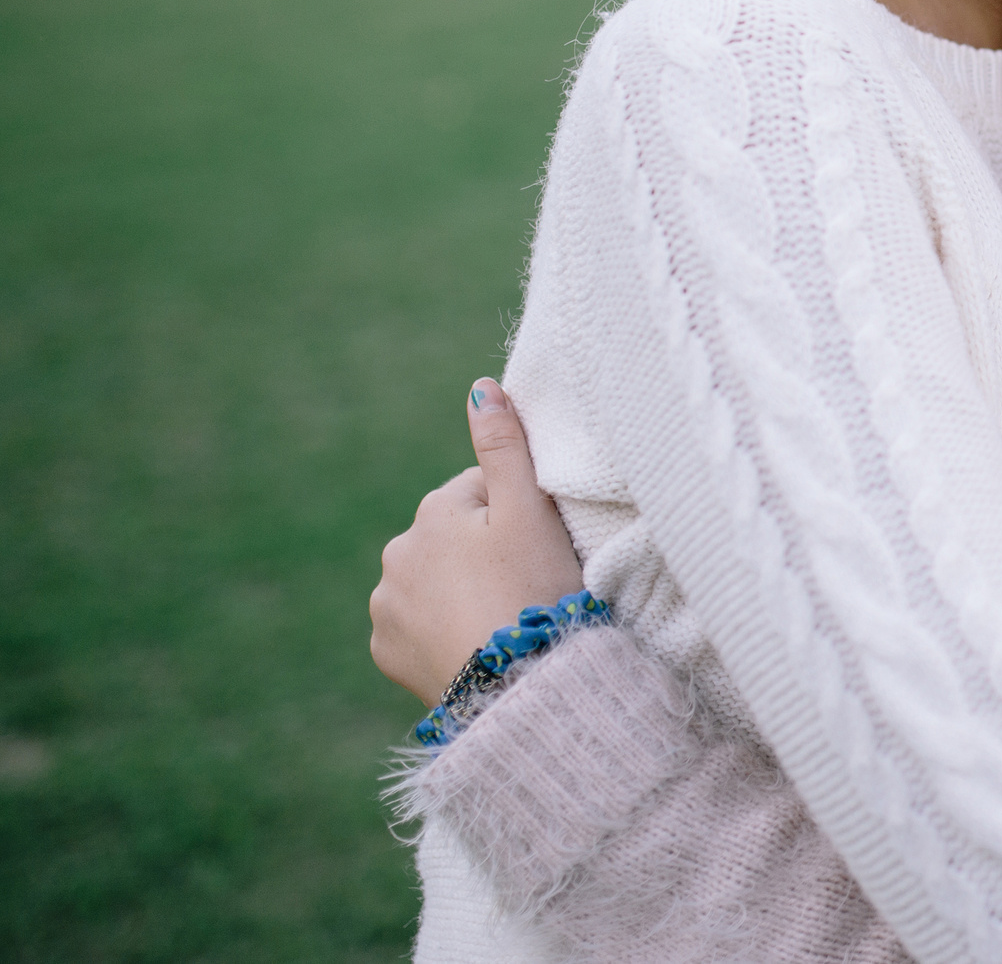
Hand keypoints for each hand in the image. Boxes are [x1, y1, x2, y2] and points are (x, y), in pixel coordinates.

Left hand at [369, 380, 586, 705]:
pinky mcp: (387, 653)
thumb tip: (480, 387)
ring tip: (504, 614)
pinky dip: (443, 630)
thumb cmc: (532, 589)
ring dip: (461, 590)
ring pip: (433, 582)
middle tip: (527, 582)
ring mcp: (386, 607)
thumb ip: (504, 445)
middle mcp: (395, 555)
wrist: (516, 687)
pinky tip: (476, 641)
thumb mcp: (530, 510)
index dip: (520, 515)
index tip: (542, 546)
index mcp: (431, 514)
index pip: (482, 492)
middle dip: (484, 551)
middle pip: (454, 538)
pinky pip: (418, 628)